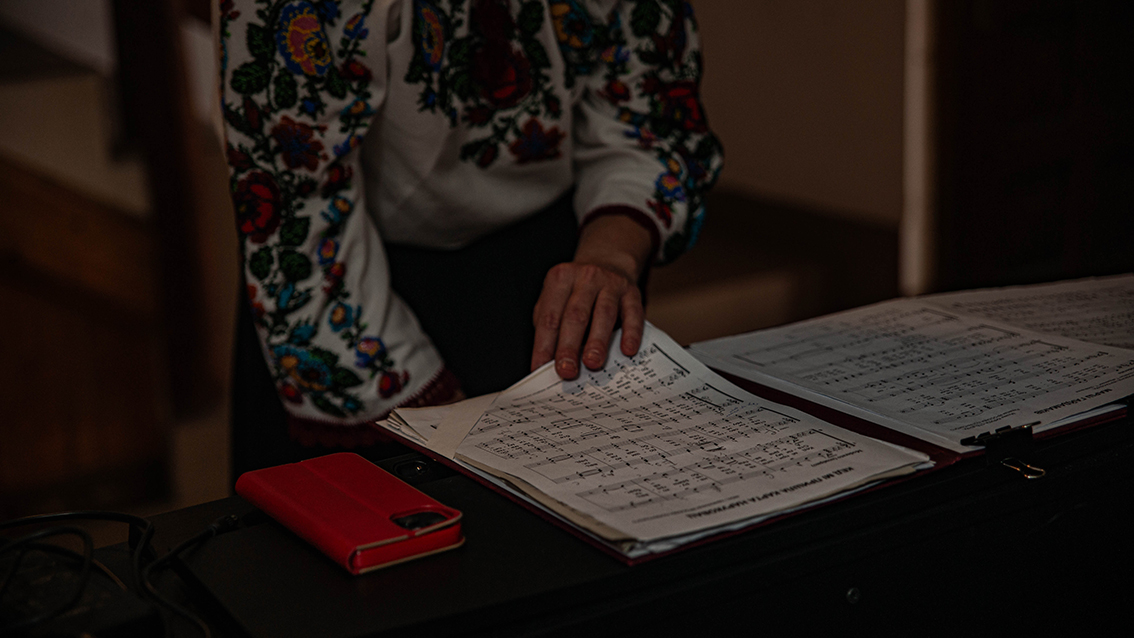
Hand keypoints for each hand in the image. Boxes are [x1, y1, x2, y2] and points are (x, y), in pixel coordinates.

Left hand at [531, 214, 652, 378]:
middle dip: (569, 346)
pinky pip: (633, 313)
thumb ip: (552, 326)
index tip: (541, 368)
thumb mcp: (557, 298)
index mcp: (560, 279)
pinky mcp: (632, 291)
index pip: (549, 317)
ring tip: (592, 363)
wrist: (607, 261)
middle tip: (566, 371)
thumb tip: (549, 362)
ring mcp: (610, 283)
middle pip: (575, 315)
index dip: (544, 345)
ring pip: (604, 313)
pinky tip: (627, 349)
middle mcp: (585, 277)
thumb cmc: (576, 291)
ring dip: (597, 341)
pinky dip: (631, 332)